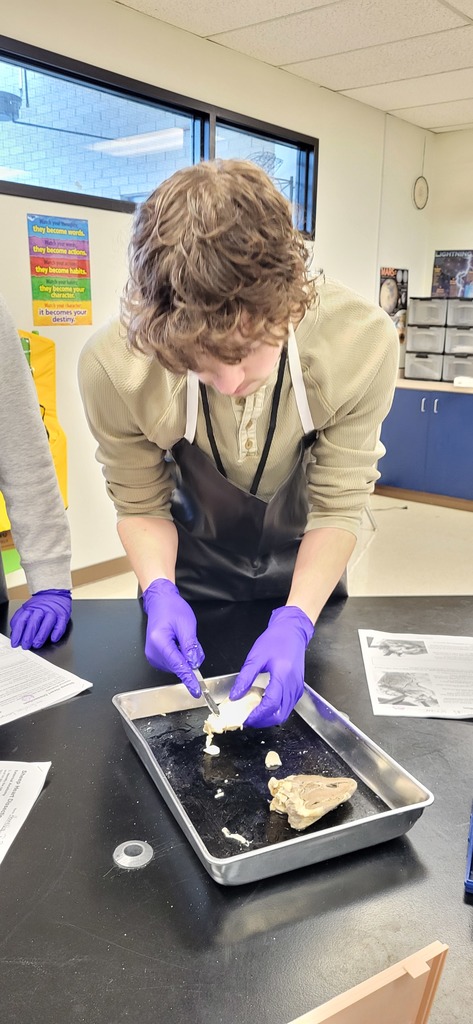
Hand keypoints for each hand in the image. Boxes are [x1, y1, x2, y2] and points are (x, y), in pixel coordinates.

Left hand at [10, 589, 71, 649]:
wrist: (54, 591)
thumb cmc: (40, 603)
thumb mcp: (27, 607)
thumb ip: (20, 617)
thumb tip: (14, 630)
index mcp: (31, 608)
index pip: (22, 620)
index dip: (18, 632)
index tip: (16, 642)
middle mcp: (41, 610)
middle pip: (34, 623)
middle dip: (28, 636)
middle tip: (26, 645)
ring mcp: (53, 612)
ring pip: (47, 624)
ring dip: (41, 636)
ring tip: (36, 644)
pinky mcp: (63, 615)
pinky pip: (60, 625)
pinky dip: (57, 632)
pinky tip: (53, 639)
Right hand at [142, 578, 203, 695]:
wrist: (160, 602)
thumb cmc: (171, 609)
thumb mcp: (187, 625)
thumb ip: (191, 646)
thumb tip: (194, 663)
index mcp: (160, 642)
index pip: (178, 666)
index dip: (189, 679)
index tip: (196, 690)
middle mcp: (153, 652)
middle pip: (178, 666)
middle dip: (189, 659)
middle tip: (190, 640)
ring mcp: (153, 655)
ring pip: (176, 666)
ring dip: (185, 657)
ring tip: (182, 638)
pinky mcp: (155, 657)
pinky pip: (172, 663)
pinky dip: (179, 656)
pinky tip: (178, 643)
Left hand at [229, 606, 313, 726]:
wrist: (292, 631)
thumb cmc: (275, 640)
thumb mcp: (255, 657)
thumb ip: (245, 678)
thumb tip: (235, 696)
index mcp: (282, 676)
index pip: (270, 705)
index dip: (257, 715)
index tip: (245, 719)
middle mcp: (293, 685)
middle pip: (280, 714)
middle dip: (263, 721)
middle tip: (248, 720)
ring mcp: (298, 688)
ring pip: (285, 713)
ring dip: (270, 717)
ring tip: (255, 713)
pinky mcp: (298, 688)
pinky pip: (288, 706)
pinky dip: (277, 710)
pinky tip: (265, 703)